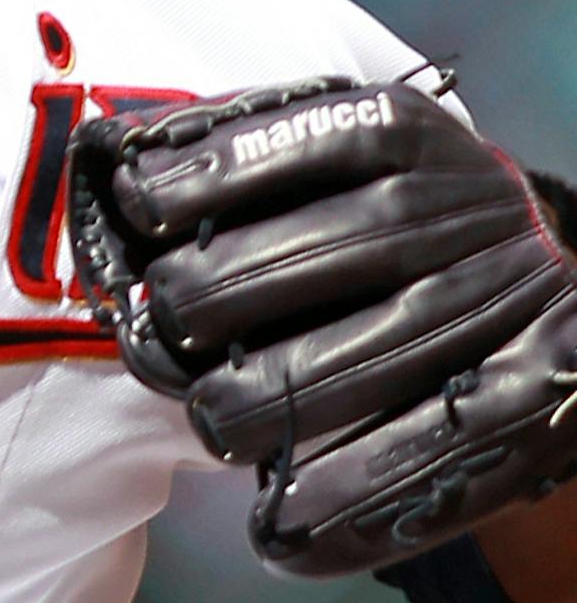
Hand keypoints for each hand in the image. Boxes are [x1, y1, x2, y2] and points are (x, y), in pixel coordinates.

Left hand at [66, 76, 576, 575]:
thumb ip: (244, 144)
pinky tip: (284, 523)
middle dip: (239, 282)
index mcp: (406, 135)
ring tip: (210, 417)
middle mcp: (464, 209)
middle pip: (351, 241)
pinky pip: (445, 447)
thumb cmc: (392, 199)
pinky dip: (358, 491)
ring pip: (391, 349)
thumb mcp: (338, 142)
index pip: (315, 139)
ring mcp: (506, 302)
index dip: (222, 169)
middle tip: (167, 315)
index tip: (139, 203)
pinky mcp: (532, 392)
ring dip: (286, 393)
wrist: (547, 260)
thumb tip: (124, 160)